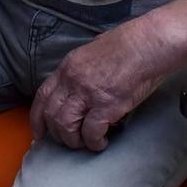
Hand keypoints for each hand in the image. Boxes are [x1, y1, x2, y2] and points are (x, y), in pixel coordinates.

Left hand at [30, 24, 172, 150]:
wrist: (149, 44)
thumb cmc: (129, 44)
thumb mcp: (93, 51)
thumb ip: (81, 70)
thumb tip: (80, 87)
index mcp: (69, 66)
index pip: (43, 96)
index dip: (38, 118)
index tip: (40, 133)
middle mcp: (73, 80)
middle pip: (52, 115)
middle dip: (59, 134)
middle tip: (71, 140)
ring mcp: (88, 93)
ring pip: (66, 126)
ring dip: (74, 140)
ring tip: (86, 142)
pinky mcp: (107, 105)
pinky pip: (91, 132)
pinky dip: (95, 142)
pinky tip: (102, 142)